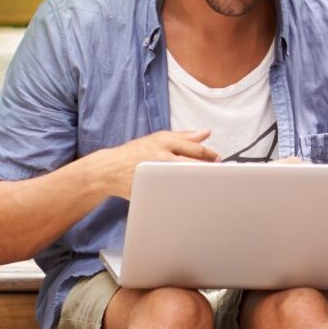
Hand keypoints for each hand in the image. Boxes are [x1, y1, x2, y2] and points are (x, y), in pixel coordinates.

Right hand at [98, 129, 216, 198]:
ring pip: (183, 177)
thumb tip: (206, 132)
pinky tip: (190, 195)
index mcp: (164, 141)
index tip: (219, 160)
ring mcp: (155, 172)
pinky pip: (169, 191)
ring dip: (198, 181)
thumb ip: (183, 136)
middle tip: (219, 175)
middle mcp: (161, 154)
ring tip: (207, 184)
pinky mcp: (149, 187)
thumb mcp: (158, 139)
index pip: (195, 148)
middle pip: (192, 163)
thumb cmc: (136, 153)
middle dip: (208, 169)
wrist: (107, 169)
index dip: (210, 155)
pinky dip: (182, 192)